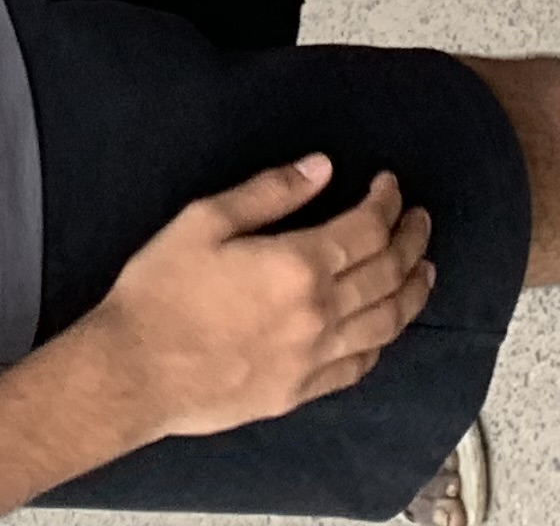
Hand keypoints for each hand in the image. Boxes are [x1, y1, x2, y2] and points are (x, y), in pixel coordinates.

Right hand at [76, 157, 435, 440]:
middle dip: (411, 240)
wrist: (134, 371)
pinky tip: (385, 328)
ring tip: (425, 270)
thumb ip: (268, 192)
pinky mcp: (301, 392)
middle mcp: (320, 315)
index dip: (386, 201)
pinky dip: (382, 341)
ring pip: (386, 323)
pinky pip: (359, 366)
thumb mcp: (204, 221)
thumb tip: (321, 167)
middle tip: (420, 219)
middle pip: (387, 274)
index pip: (367, 229)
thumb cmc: (161, 290)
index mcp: (298, 266)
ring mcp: (314, 359)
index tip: (390, 183)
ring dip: (413, 292)